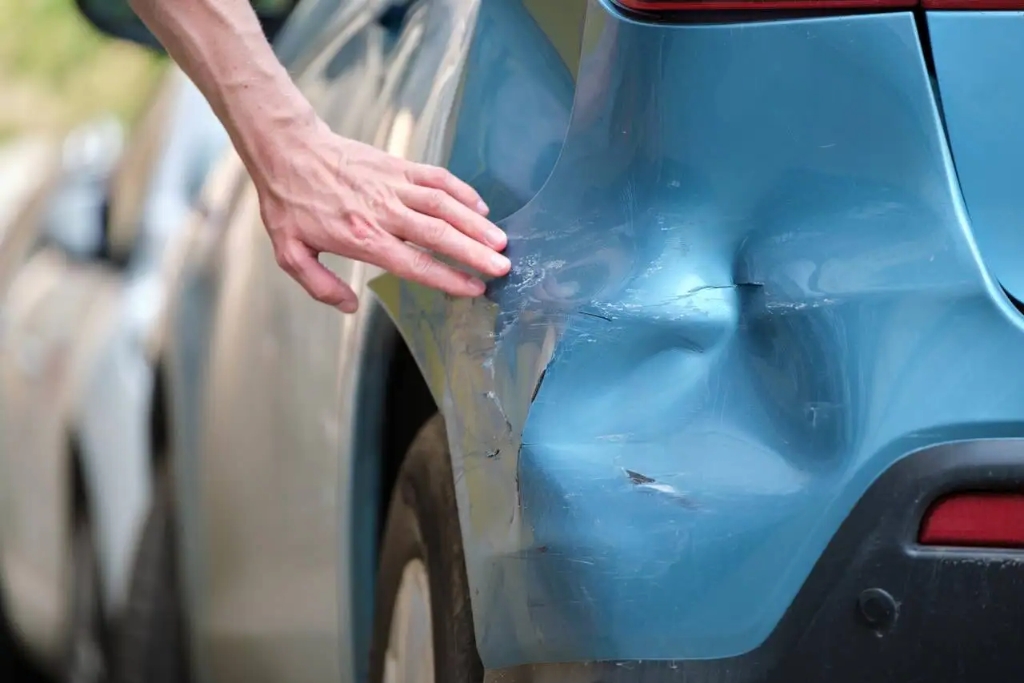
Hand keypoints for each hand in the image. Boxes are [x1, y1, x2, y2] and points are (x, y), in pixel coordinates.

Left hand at [253, 121, 509, 311]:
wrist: (288, 148)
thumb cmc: (290, 202)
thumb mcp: (290, 252)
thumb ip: (319, 286)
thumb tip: (350, 306)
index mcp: (362, 238)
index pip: (415, 263)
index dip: (448, 277)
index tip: (474, 288)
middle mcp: (384, 212)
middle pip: (438, 235)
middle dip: (474, 252)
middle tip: (503, 266)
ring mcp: (394, 185)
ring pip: (444, 205)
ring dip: (475, 223)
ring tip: (501, 241)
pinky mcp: (397, 165)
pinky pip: (436, 177)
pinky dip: (461, 191)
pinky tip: (479, 206)